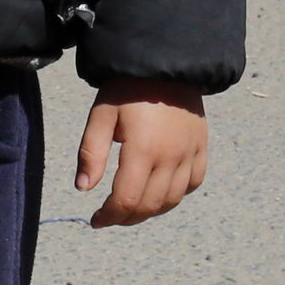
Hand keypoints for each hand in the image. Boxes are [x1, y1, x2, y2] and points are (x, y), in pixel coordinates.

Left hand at [75, 79, 206, 228]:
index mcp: (142, 150)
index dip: (110, 216)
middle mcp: (171, 157)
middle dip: (127, 218)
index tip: (95, 221)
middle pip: (150, 205)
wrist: (164, 63)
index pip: (127, 199)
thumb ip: (91, 154)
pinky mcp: (201, 147)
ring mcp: (190, 154)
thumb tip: (83, 189)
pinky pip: (193, 183)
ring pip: (173, 199)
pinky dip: (176, 195)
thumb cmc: (127, 89)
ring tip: (131, 209)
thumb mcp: (101, 116)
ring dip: (150, 211)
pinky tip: (160, 192)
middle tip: (110, 216)